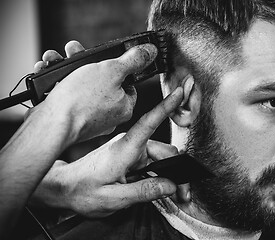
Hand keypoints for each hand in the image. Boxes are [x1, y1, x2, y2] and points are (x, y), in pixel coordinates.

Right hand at [30, 40, 157, 142]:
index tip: (105, 58)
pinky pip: (66, 95)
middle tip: (74, 51)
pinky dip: (57, 82)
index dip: (117, 67)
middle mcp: (108, 115)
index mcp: (124, 107)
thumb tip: (150, 52)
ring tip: (56, 59)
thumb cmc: (82, 100)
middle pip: (102, 81)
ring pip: (81, 86)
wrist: (50, 125)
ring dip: (67, 68)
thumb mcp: (112, 70)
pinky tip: (48, 74)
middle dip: (85, 62)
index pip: (128, 83)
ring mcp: (87, 118)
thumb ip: (132, 60)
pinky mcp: (68, 118)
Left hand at [31, 87, 183, 216]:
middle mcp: (129, 145)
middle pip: (164, 152)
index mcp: (124, 149)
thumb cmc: (81, 190)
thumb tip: (168, 185)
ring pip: (159, 159)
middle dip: (176, 171)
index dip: (166, 106)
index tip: (178, 93)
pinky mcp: (128, 157)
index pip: (149, 122)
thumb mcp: (113, 198)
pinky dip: (157, 176)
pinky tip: (155, 187)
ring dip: (167, 175)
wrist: (63, 187)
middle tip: (181, 194)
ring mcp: (129, 150)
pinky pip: (150, 163)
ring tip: (170, 195)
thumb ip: (143, 191)